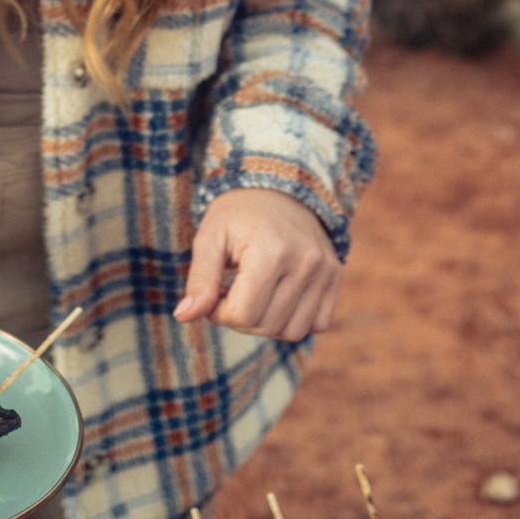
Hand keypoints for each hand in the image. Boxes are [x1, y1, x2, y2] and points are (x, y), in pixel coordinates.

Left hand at [173, 187, 341, 341]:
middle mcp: (304, 262)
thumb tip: (184, 316)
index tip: (212, 294)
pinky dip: (294, 320)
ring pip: (293, 332)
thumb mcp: (209, 238)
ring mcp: (324, 270)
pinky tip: (276, 297)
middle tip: (228, 292)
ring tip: (252, 295)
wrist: (277, 186)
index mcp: (270, 252)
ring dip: (266, 323)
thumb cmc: (237, 213)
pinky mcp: (335, 275)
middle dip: (239, 318)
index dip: (219, 313)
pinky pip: (319, 323)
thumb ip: (199, 280)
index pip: (243, 314)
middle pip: (267, 326)